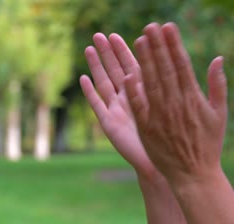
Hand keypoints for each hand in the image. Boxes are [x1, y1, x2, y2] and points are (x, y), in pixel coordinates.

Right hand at [80, 33, 156, 177]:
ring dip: (96, 67)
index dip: (122, 50)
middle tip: (97, 35)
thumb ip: (149, 87)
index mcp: (143, 93)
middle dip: (107, 53)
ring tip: (89, 49)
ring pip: (104, 83)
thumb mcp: (160, 106)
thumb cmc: (165, 137)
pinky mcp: (108, 124)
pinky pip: (97, 104)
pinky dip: (90, 92)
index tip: (114, 35)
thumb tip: (146, 63)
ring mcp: (116, 110)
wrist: (157, 162)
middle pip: (114, 71)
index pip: (131, 66)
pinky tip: (83, 78)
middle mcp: (128, 99)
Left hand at [124, 22, 227, 185]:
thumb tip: (218, 59)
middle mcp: (175, 103)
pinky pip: (139, 106)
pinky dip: (134, 91)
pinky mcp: (147, 128)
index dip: (173, 45)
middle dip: (157, 47)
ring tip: (137, 41)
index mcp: (193, 97)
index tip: (167, 27)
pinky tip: (127, 74)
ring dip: (143, 62)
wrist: (193, 174)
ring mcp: (160, 115)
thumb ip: (217, 85)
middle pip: (164, 70)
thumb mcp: (219, 113)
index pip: (181, 65)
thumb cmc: (207, 143)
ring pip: (150, 83)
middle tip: (149, 26)